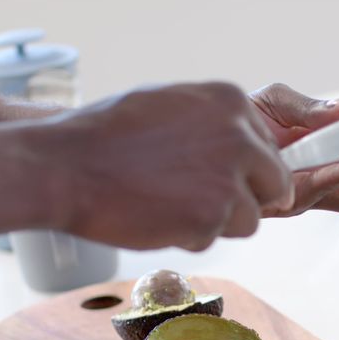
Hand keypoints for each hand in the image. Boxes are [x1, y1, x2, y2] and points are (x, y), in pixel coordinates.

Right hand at [22, 82, 290, 250]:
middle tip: (203, 204)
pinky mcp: (211, 217)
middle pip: (273, 183)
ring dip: (217, 222)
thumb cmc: (105, 135)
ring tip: (170, 207)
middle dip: (244, 199)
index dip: (246, 171)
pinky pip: (215, 239)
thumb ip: (212, 123)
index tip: (221, 179)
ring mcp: (228, 178)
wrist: (65, 165)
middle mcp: (239, 136)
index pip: (267, 147)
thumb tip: (244, 147)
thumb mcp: (168, 105)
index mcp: (230, 101)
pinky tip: (154, 217)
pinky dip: (189, 237)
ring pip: (250, 218)